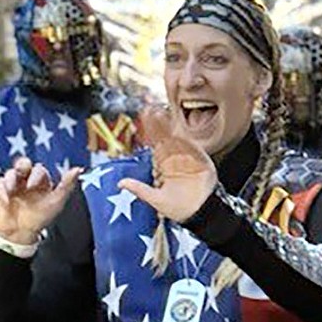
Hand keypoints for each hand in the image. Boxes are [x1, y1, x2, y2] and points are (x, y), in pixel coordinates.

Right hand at [0, 158, 81, 246]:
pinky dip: (1, 190)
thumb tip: (78, 169)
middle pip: (23, 163)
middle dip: (22, 166)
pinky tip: (6, 200)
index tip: (32, 186)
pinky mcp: (0, 190)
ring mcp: (13, 184)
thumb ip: (66, 185)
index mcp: (40, 181)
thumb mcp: (56, 202)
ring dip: (10, 179)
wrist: (21, 234)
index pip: (39, 170)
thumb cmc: (40, 218)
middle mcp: (26, 179)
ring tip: (11, 190)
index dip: (35, 175)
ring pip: (10, 172)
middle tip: (21, 172)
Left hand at [117, 106, 217, 223]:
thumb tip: (121, 183)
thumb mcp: (155, 200)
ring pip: (178, 138)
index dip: (150, 132)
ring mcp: (189, 158)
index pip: (156, 144)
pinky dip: (185, 137)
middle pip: (166, 137)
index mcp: (166, 166)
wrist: (200, 213)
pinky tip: (177, 127)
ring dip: (169, 126)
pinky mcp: (201, 160)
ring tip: (159, 112)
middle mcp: (176, 159)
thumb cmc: (180, 209)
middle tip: (148, 108)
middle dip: (157, 123)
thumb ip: (139, 190)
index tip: (142, 119)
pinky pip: (192, 145)